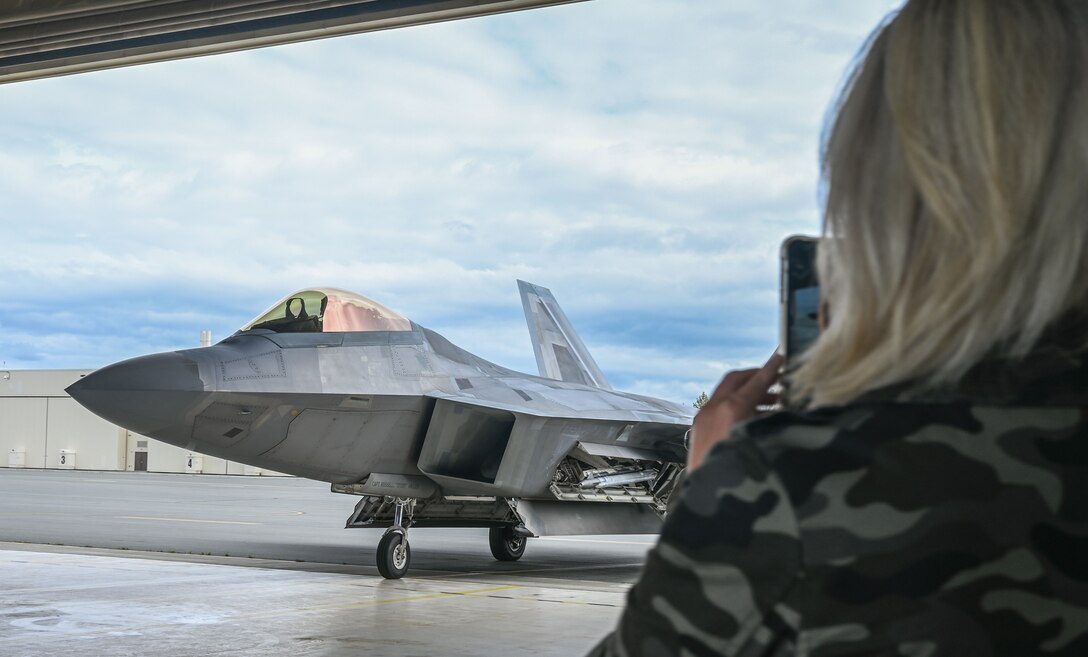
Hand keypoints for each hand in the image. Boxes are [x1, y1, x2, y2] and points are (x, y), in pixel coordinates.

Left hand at [687, 353, 783, 469]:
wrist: (708, 502)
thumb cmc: (737, 477)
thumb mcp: (763, 443)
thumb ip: (775, 423)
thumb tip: (787, 411)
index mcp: (731, 410)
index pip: (756, 381)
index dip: (771, 369)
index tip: (781, 357)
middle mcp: (713, 410)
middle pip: (736, 381)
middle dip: (758, 378)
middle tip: (777, 380)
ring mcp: (702, 420)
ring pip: (726, 394)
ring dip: (748, 393)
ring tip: (772, 403)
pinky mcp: (698, 431)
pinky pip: (718, 408)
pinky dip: (736, 406)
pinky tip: (753, 420)